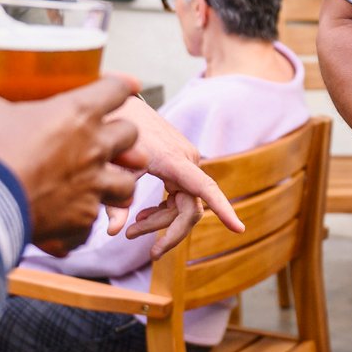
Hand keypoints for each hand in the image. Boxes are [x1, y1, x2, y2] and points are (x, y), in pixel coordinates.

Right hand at [0, 75, 145, 244]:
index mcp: (77, 113)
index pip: (116, 89)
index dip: (122, 85)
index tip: (127, 86)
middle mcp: (94, 148)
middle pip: (131, 135)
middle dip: (121, 136)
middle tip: (105, 140)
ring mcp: (93, 186)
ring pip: (128, 183)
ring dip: (117, 181)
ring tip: (103, 183)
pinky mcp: (83, 219)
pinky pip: (95, 222)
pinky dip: (84, 221)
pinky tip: (71, 218)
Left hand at [109, 96, 242, 253]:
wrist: (120, 105)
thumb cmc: (116, 131)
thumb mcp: (112, 167)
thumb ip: (114, 202)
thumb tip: (113, 233)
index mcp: (173, 161)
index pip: (205, 188)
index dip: (223, 209)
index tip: (238, 229)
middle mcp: (187, 161)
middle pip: (189, 210)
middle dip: (167, 230)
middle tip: (141, 246)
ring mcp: (186, 163)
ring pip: (183, 205)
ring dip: (160, 221)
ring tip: (131, 230)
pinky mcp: (180, 165)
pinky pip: (180, 196)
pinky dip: (162, 210)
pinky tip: (142, 216)